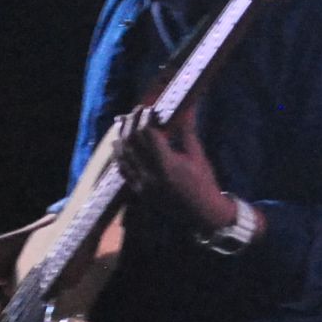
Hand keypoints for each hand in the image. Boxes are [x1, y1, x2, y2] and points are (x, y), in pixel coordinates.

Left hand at [118, 102, 241, 235]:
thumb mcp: (197, 156)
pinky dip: (120, 155)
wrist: (202, 213)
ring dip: (122, 136)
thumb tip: (185, 109)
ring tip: (123, 122)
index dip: (147, 118)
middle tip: (136, 111)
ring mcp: (142, 184)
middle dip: (133, 123)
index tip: (149, 108)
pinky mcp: (139, 191)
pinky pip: (123, 170)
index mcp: (168, 164)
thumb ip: (187, 132)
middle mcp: (151, 174)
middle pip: (133, 142)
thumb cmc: (203, 182)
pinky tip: (118, 145)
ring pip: (124, 155)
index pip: (149, 134)